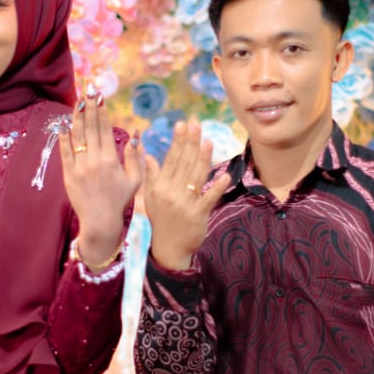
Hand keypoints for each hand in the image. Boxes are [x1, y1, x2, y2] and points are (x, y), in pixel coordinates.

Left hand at [59, 88, 143, 267]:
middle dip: (89, 108)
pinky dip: (64, 139)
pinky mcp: (68, 175)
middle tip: (87, 91)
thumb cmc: (119, 200)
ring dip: (76, 119)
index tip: (100, 97)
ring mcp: (79, 167)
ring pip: (77, 137)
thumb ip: (135, 156)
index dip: (102, 111)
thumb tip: (135, 134)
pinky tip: (64, 126)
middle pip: (90, 128)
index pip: (105, 129)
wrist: (100, 221)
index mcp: (111, 160)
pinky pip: (64, 153)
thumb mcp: (134, 179)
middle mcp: (94, 160)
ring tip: (77, 103)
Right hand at [143, 117, 231, 270]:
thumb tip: (148, 155)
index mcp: (159, 187)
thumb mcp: (150, 198)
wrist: (169, 249)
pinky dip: (217, 188)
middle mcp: (171, 193)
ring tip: (208, 141)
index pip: (170, 160)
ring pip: (195, 177)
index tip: (183, 124)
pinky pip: (208, 198)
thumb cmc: (161, 221)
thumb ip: (151, 176)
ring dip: (203, 159)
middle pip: (183, 164)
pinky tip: (225, 176)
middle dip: (190, 143)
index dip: (178, 141)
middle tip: (197, 124)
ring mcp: (185, 204)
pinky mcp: (198, 215)